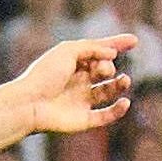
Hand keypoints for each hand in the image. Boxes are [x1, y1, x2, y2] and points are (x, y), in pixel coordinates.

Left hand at [14, 32, 136, 134]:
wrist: (28, 104)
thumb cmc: (44, 75)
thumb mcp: (68, 51)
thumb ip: (93, 47)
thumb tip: (113, 54)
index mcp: (71, 64)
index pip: (98, 52)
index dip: (116, 45)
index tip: (134, 41)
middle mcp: (76, 82)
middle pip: (104, 70)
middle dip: (107, 66)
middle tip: (99, 70)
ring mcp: (80, 101)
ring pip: (108, 91)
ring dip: (120, 84)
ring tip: (124, 80)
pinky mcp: (82, 119)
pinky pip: (106, 115)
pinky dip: (118, 110)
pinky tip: (124, 102)